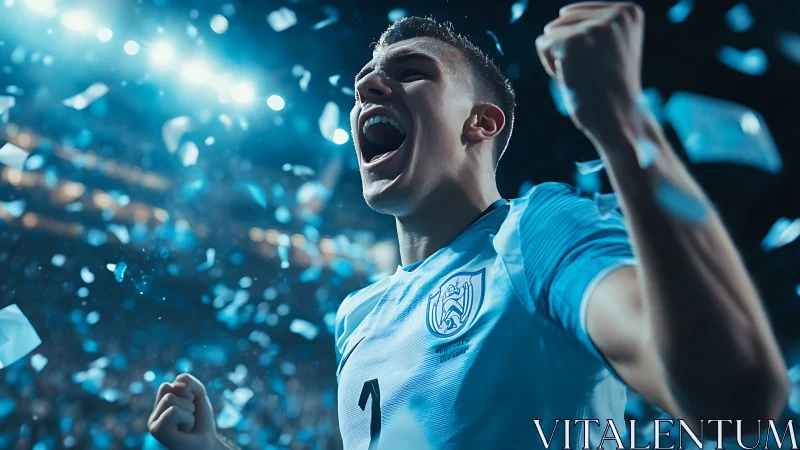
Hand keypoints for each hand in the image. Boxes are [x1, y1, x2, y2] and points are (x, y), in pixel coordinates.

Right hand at [148, 373, 220, 449]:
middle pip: (169, 389)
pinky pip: (173, 410)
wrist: (207, 444)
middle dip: (188, 401)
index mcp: (160, 406)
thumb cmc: (201, 422)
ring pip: (170, 398)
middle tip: (189, 418)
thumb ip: (188, 382)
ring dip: (188, 410)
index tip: (190, 407)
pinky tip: (186, 430)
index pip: (170, 384)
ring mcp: (153, 423)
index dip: (187, 393)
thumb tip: (175, 384)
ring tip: (188, 424)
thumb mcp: (198, 395)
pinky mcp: (156, 431)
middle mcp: (154, 415)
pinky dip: (187, 418)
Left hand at [536, 2, 645, 142]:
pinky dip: (550, 66)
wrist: (618, 120)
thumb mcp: (613, 47)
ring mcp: (594, 27)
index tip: (600, 64)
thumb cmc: (611, 90)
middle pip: (562, 20)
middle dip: (568, 48)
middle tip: (591, 73)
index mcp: (628, 12)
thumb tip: (564, 12)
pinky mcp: (572, 41)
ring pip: (551, 32)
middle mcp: (615, 14)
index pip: (577, 13)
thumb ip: (597, 25)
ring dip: (559, 56)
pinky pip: (543, 44)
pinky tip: (572, 78)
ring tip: (583, 75)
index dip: (580, 43)